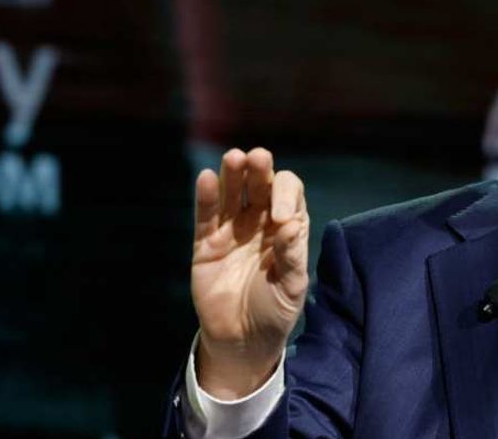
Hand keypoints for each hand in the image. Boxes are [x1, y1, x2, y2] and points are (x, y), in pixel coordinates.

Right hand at [190, 147, 308, 397]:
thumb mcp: (291, 288)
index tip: (280, 219)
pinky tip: (206, 178)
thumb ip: (292, 257)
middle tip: (257, 157)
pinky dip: (205, 197)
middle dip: (259, 171)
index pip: (289, 196)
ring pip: (231, 194)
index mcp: (288, 228)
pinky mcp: (206, 244)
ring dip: (232, 174)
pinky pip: (205, 216)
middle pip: (260, 186)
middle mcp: (260, 223)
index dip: (285, 196)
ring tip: (233, 158)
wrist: (242, 340)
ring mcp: (232, 231)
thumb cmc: (275, 311)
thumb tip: (291, 225)